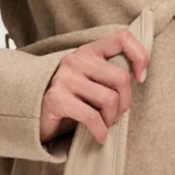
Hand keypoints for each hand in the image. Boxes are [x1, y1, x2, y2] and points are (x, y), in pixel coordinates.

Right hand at [39, 28, 149, 146]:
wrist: (33, 115)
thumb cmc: (71, 100)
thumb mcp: (91, 81)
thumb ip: (109, 74)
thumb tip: (139, 78)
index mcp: (88, 51)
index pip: (122, 38)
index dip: (140, 56)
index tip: (140, 78)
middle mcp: (76, 60)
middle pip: (121, 78)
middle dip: (124, 103)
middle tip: (115, 114)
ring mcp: (65, 78)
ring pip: (109, 99)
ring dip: (111, 119)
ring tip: (104, 125)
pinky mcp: (57, 99)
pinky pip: (92, 117)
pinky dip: (100, 131)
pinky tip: (99, 136)